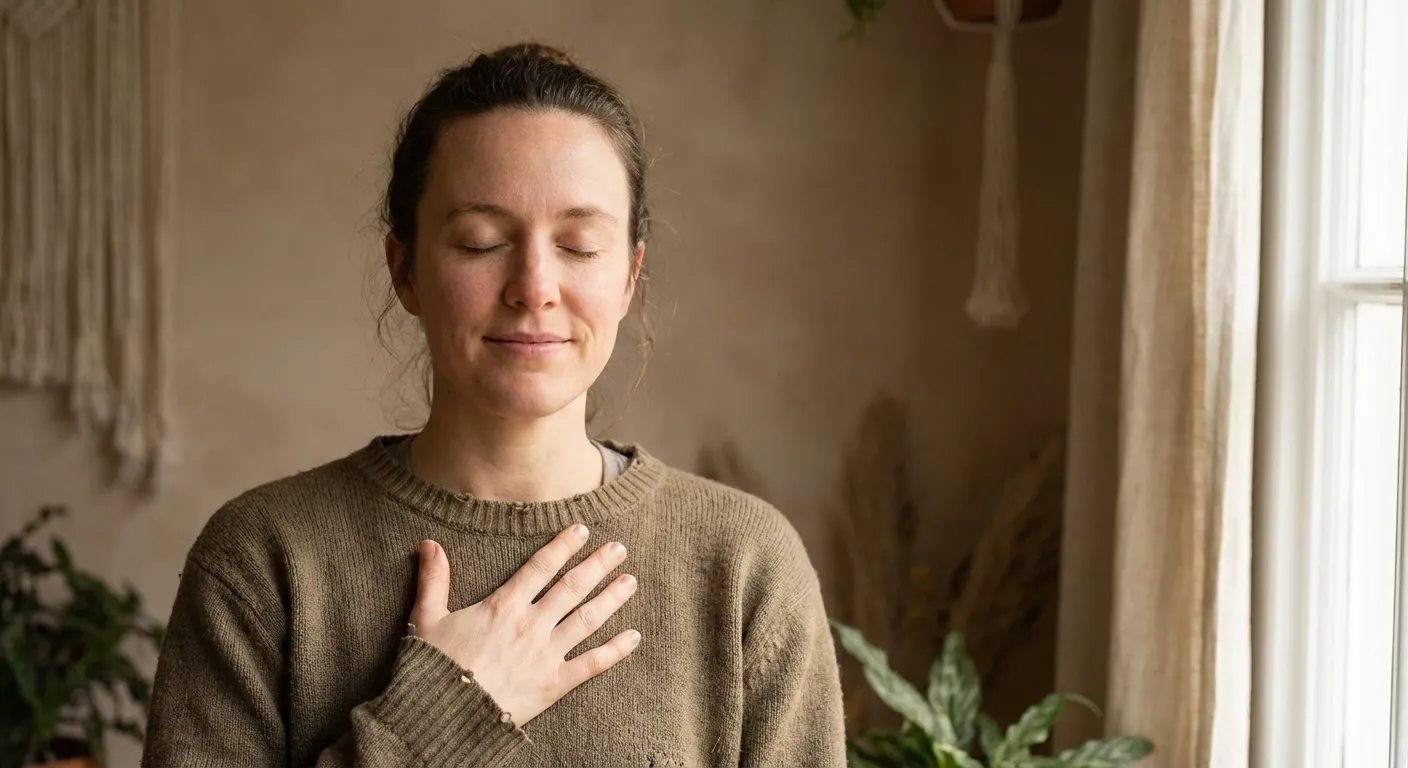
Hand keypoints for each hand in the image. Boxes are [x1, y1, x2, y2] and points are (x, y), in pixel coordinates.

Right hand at [409, 524, 639, 725]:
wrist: (443, 714)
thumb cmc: (433, 667)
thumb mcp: (427, 618)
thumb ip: (434, 580)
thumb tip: (429, 543)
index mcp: (503, 606)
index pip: (541, 567)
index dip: (563, 546)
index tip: (582, 530)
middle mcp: (531, 624)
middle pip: (572, 587)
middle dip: (597, 565)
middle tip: (619, 548)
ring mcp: (546, 654)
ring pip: (587, 619)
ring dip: (612, 598)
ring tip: (631, 581)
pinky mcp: (554, 684)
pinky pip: (592, 663)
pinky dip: (616, 650)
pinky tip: (634, 637)